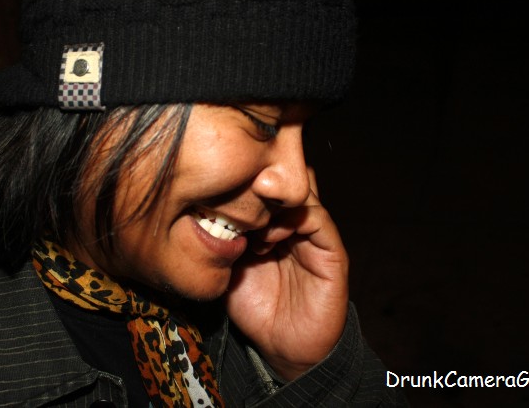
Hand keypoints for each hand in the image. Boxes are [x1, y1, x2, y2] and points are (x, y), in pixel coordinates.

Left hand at [225, 168, 348, 379]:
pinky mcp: (331, 251)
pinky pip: (318, 220)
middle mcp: (294, 223)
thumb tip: (196, 211)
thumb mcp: (225, 266)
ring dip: (274, 202)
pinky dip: (295, 219)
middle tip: (234, 194)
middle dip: (257, 183)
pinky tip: (270, 237)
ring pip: (301, 194)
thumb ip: (217, 239)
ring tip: (250, 220)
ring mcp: (314, 235)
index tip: (216, 190)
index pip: (261, 185)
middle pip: (282, 183)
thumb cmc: (253, 307)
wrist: (283, 347)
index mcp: (270, 222)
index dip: (241, 181)